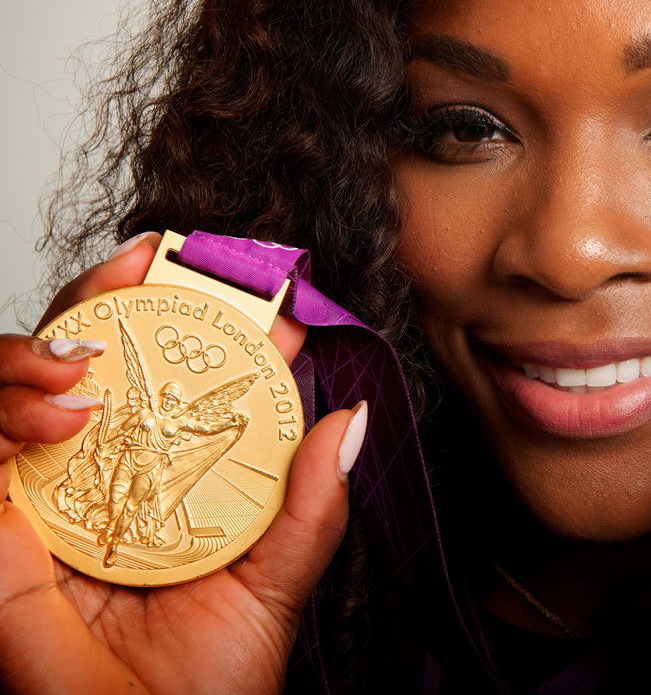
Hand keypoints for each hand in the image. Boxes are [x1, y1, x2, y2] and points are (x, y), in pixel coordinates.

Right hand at [0, 233, 363, 693]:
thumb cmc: (201, 685)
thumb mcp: (271, 586)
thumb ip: (309, 509)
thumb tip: (352, 422)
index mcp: (160, 477)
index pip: (167, 376)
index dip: (187, 315)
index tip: (225, 272)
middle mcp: (94, 474)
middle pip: (86, 355)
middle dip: (107, 294)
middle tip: (147, 262)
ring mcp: (37, 492)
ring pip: (19, 378)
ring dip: (45, 343)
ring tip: (89, 357)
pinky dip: (5, 406)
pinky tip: (59, 414)